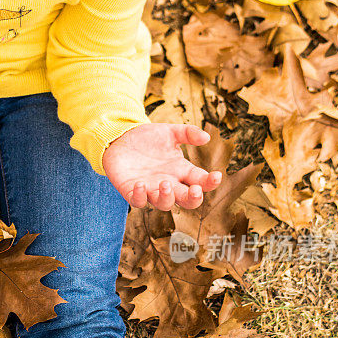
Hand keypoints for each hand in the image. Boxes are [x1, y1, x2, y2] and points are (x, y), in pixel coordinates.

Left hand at [102, 123, 221, 210]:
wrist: (120, 138)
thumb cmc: (147, 138)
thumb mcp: (170, 132)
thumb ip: (188, 133)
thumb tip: (207, 137)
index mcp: (181, 171)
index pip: (201, 181)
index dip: (211, 182)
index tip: (216, 175)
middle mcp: (169, 183)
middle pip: (187, 200)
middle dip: (193, 198)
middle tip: (195, 190)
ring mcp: (151, 189)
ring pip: (164, 204)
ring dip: (167, 198)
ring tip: (165, 184)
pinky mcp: (131, 191)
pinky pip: (137, 202)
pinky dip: (140, 197)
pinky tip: (140, 185)